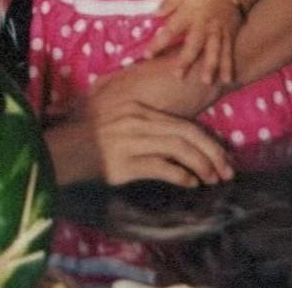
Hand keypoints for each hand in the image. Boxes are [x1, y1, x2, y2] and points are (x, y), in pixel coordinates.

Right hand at [78, 91, 233, 187]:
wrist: (64, 150)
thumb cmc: (92, 136)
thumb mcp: (119, 119)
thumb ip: (144, 121)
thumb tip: (175, 136)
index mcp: (137, 108)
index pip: (183, 122)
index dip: (208, 141)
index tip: (223, 156)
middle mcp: (136, 120)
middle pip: (186, 134)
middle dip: (213, 154)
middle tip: (227, 172)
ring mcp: (131, 139)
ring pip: (178, 148)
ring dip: (202, 166)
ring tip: (212, 179)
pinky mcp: (125, 161)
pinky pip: (162, 166)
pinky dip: (181, 175)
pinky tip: (190, 183)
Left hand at [147, 0, 243, 83]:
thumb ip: (169, 3)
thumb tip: (154, 15)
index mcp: (188, 13)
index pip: (170, 30)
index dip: (158, 43)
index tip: (147, 55)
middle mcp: (203, 25)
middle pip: (193, 45)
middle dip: (185, 60)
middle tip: (177, 76)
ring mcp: (218, 31)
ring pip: (214, 51)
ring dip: (209, 67)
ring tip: (205, 82)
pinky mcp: (230, 35)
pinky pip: (229, 51)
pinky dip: (228, 65)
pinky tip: (227, 80)